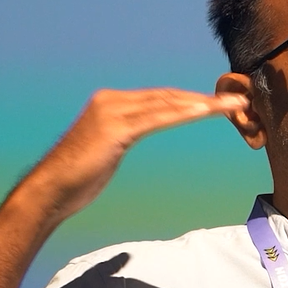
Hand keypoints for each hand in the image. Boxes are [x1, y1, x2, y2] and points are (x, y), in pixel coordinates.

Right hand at [17, 88, 250, 227]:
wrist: (49, 191)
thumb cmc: (75, 180)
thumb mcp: (105, 151)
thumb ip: (121, 137)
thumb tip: (129, 138)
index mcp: (111, 103)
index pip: (160, 98)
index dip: (191, 100)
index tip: (219, 104)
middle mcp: (112, 101)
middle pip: (168, 96)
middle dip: (205, 98)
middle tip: (239, 99)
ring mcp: (113, 112)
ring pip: (168, 103)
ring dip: (204, 104)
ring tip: (233, 105)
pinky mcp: (115, 129)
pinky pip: (158, 119)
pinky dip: (185, 113)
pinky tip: (207, 112)